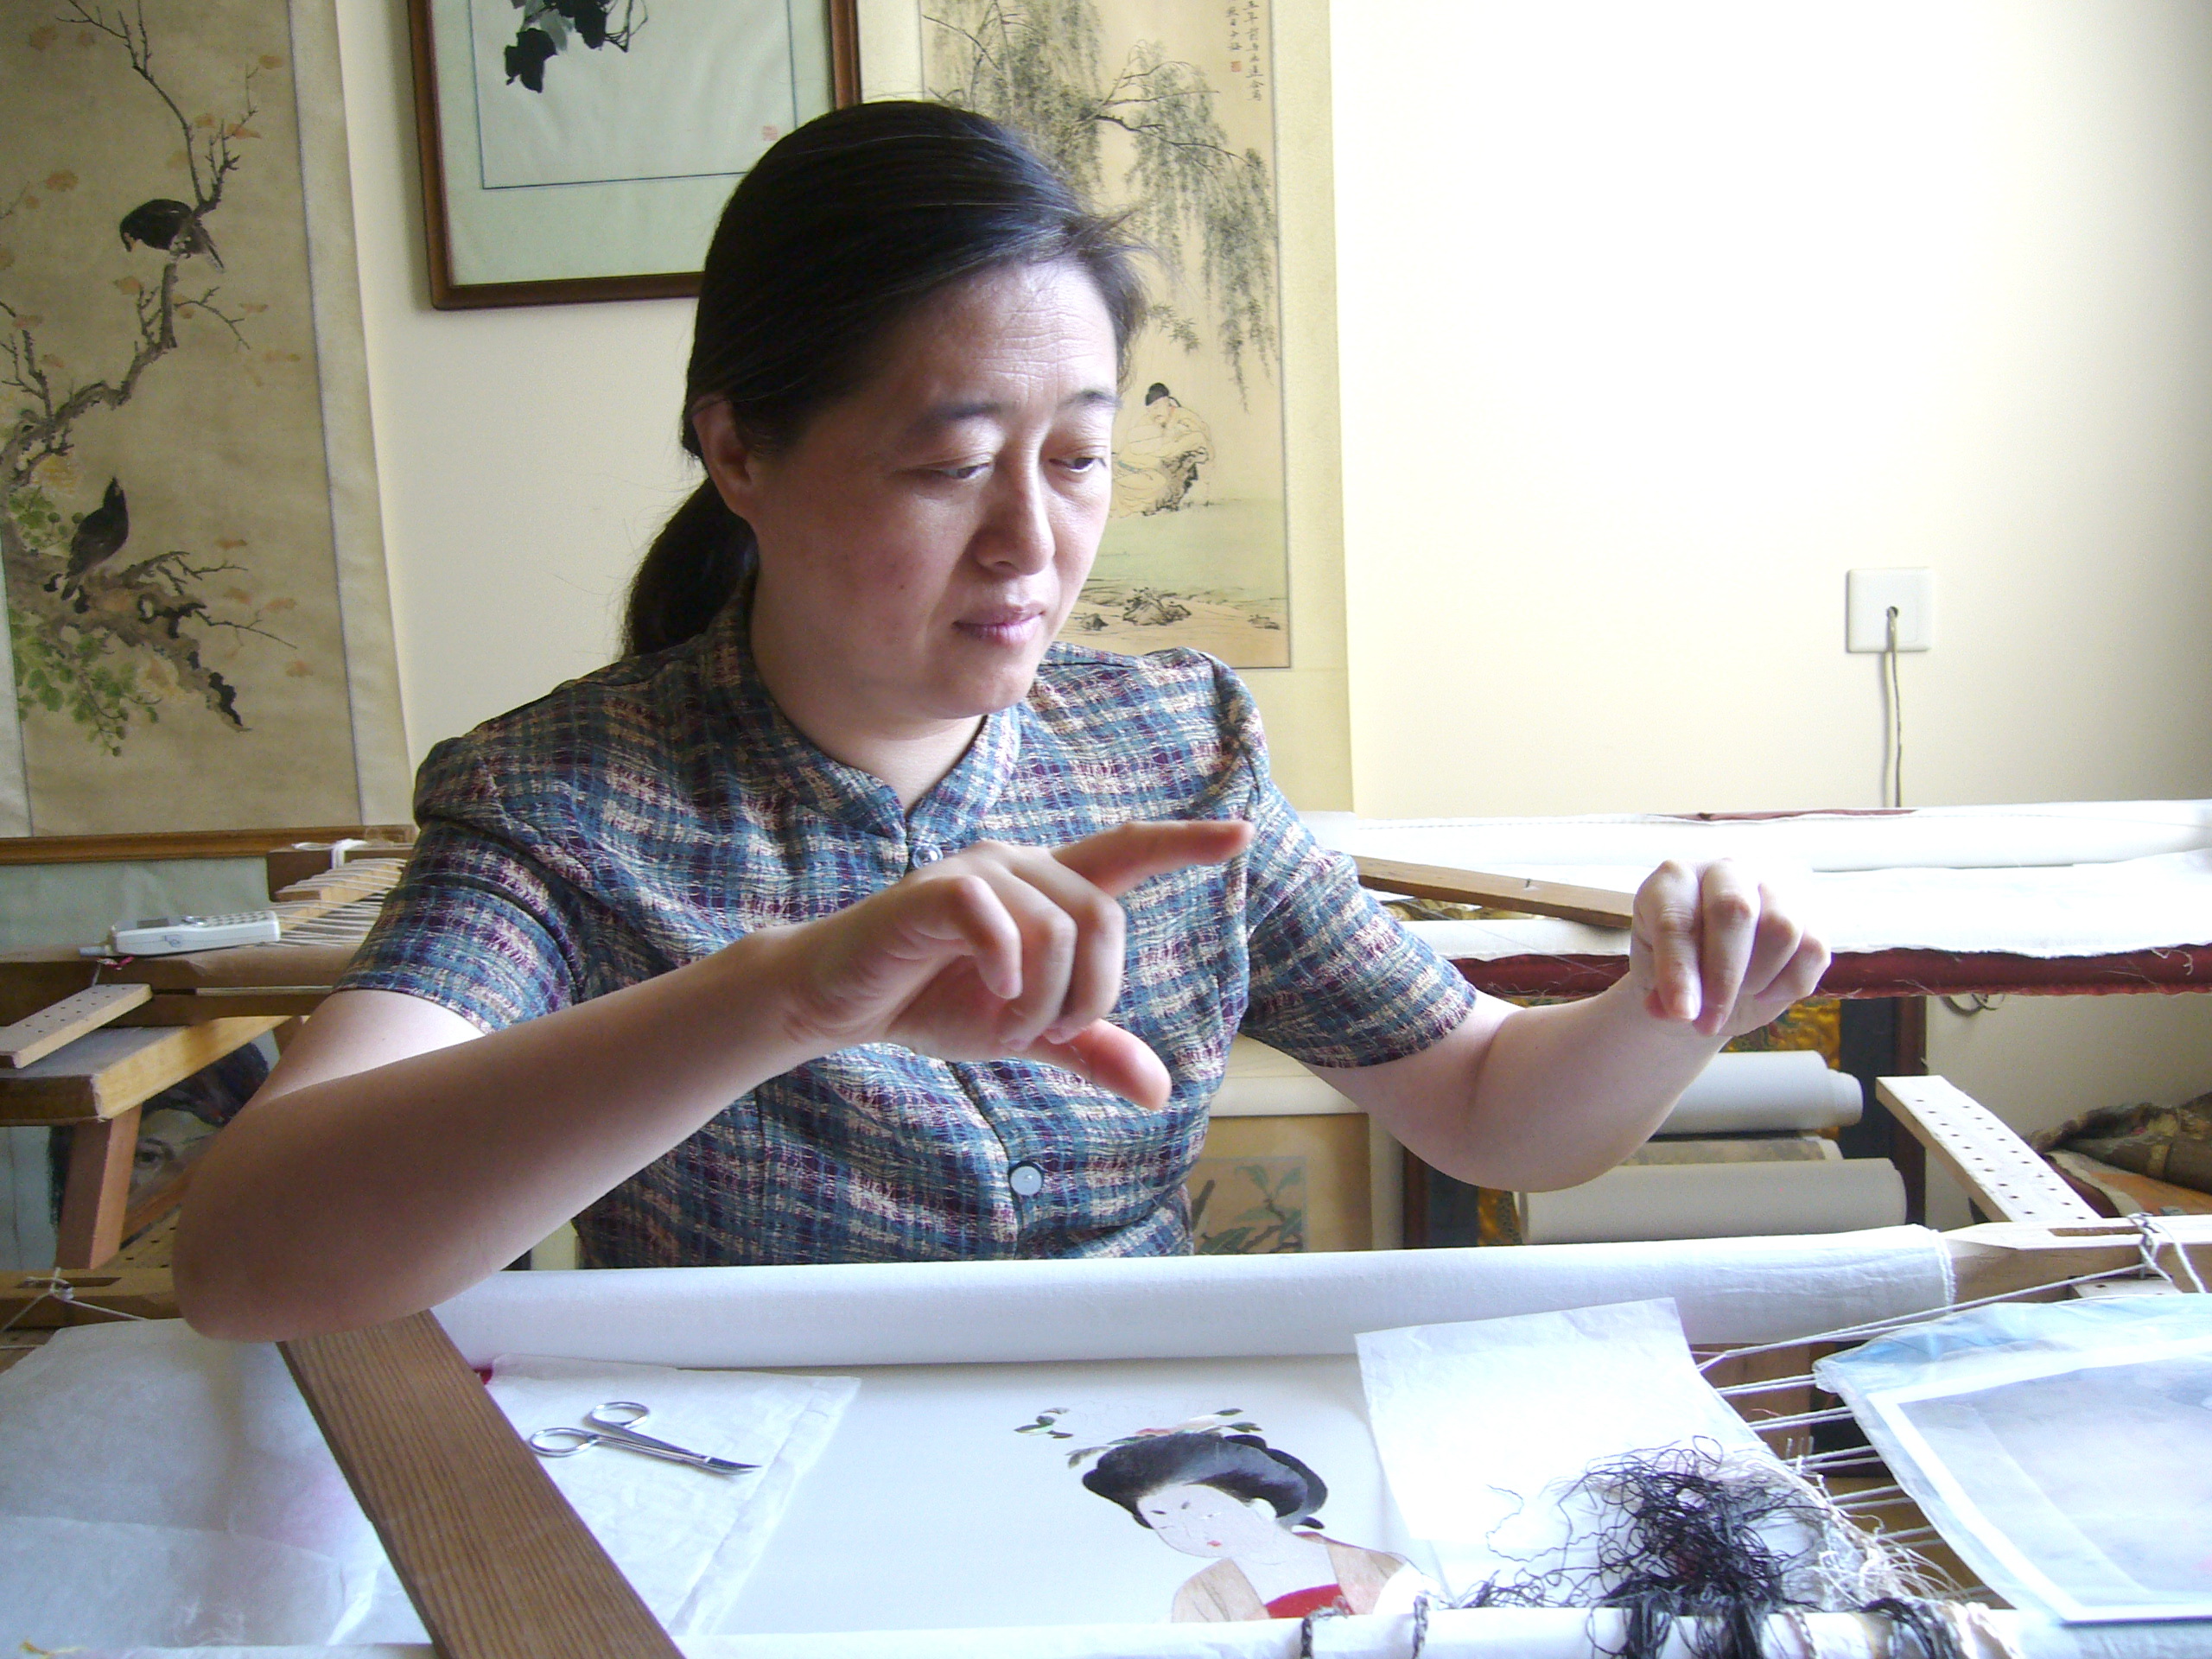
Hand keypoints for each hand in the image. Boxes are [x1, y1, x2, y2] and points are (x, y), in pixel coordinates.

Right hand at [767, 819, 1254, 1106]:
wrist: (838, 1003)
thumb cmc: (930, 1002)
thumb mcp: (1023, 1033)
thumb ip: (1089, 1048)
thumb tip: (1160, 1091)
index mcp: (1049, 890)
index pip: (1127, 852)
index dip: (1185, 843)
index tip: (1241, 833)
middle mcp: (1021, 866)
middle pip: (1104, 917)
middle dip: (1093, 992)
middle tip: (1050, 1031)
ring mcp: (978, 873)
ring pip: (1057, 930)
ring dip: (1043, 1000)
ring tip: (1006, 1023)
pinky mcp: (935, 892)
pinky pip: (997, 919)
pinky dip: (1005, 968)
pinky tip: (987, 992)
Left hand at [1627, 859, 1828, 1040]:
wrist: (1708, 975)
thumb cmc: (1676, 968)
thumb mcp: (1656, 979)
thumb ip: (1664, 991)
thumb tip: (1682, 1011)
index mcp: (1675, 880)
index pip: (1677, 918)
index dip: (1679, 969)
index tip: (1681, 1012)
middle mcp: (1726, 873)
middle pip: (1735, 910)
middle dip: (1723, 976)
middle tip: (1709, 1020)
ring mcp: (1773, 888)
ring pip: (1781, 929)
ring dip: (1757, 979)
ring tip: (1736, 998)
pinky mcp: (1810, 916)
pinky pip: (1813, 950)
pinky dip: (1790, 984)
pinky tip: (1764, 993)